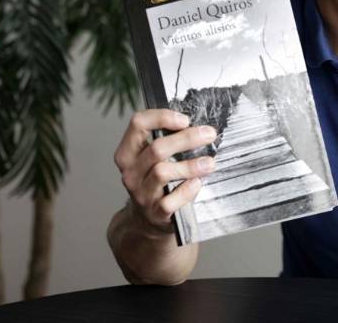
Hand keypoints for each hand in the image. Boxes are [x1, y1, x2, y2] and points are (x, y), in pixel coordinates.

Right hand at [113, 109, 217, 236]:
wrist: (149, 219)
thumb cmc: (157, 181)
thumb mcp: (153, 159)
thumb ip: (167, 140)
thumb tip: (197, 126)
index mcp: (128, 152)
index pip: (138, 123)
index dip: (162, 117)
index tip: (185, 120)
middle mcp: (131, 172)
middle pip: (156, 148)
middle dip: (187, 138)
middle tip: (209, 134)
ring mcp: (141, 193)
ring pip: (162, 172)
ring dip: (190, 165)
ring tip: (209, 162)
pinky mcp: (155, 213)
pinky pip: (170, 200)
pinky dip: (186, 190)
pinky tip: (197, 183)